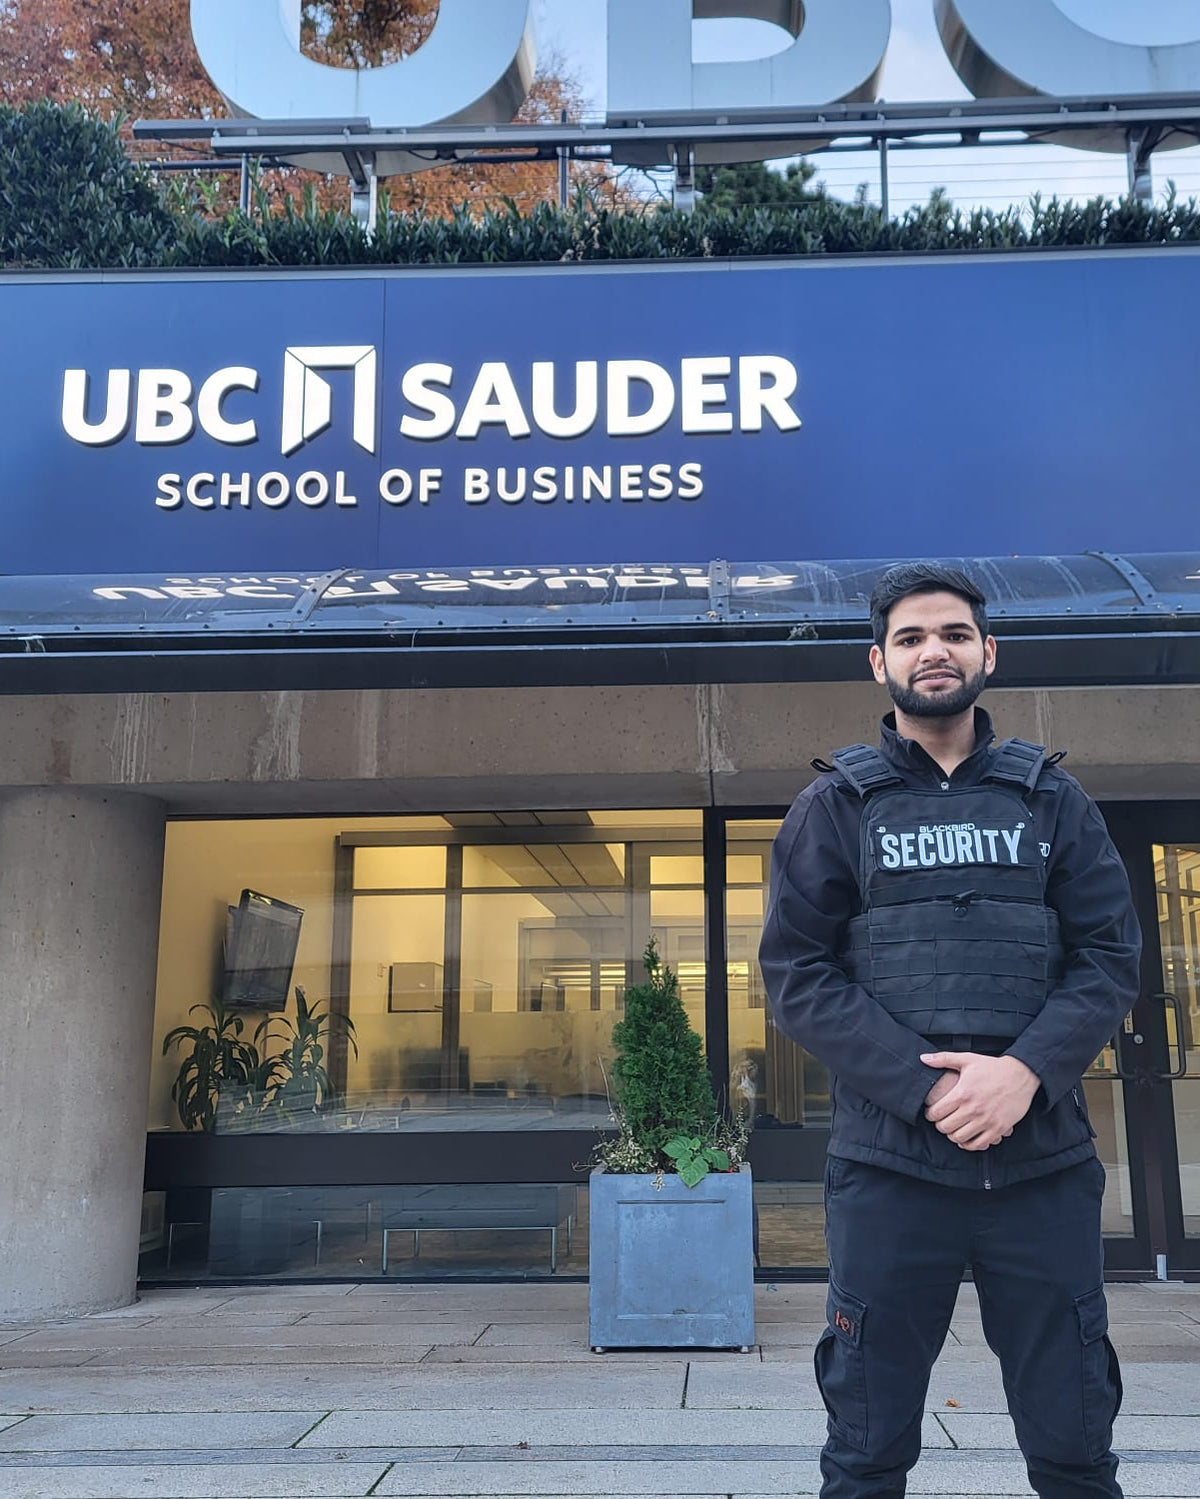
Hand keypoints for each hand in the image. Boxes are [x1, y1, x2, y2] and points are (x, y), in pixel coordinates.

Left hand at [919, 1052, 1040, 1150]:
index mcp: (962, 1093)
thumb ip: (943, 1059)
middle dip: (940, 1125)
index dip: (930, 1114)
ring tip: (954, 1128)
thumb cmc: (992, 1067)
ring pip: (959, 1138)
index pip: (936, 1113)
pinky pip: (979, 1144)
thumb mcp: (967, 1059)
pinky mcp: (999, 1128)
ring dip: (953, 1135)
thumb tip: (923, 1058)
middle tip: (942, 1121)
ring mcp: (986, 1120)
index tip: (932, 1113)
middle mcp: (973, 1109)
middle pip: (945, 1128)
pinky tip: (967, 1138)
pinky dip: (969, 1144)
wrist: (1021, 1075)